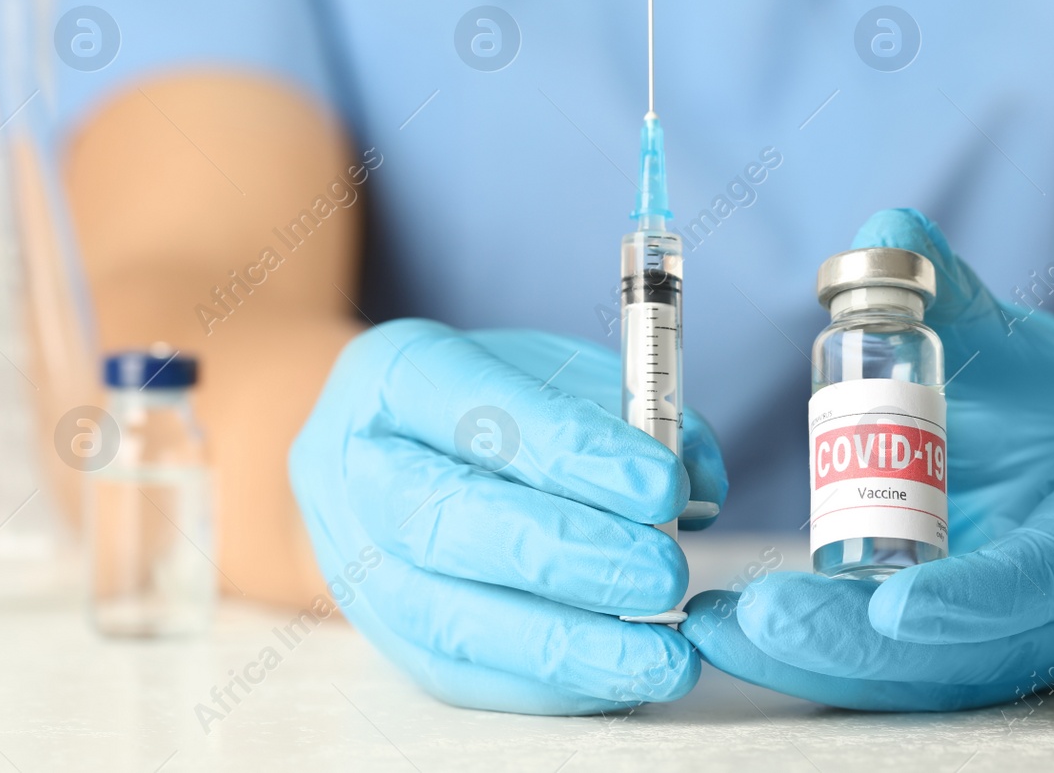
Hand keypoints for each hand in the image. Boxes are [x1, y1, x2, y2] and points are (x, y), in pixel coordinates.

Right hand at [290, 321, 727, 713]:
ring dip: (567, 644)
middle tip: (665, 572)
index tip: (662, 485)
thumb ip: (632, 408)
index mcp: (397, 373)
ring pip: (448, 617)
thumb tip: (697, 480)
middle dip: (570, 554)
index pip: (480, 411)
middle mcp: (356, 467)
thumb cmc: (488, 399)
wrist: (389, 448)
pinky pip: (459, 674)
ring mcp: (356, 559)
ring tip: (664, 655)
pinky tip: (621, 676)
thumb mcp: (560, 369)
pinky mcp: (381, 632)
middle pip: (448, 521)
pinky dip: (549, 684)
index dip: (572, 452)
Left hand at [682, 209, 1053, 711]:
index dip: (978, 594)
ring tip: (721, 630)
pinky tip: (751, 637)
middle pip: (979, 652)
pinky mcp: (996, 664)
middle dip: (861, 644)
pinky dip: (835, 660)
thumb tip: (883, 230)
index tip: (889, 605)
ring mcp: (1051, 647)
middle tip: (754, 621)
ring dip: (828, 663)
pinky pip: (915, 676)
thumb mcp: (1019, 340)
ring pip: (938, 678)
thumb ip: (951, 291)